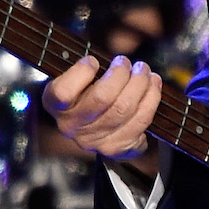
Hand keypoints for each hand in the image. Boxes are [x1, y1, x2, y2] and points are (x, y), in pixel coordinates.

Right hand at [42, 55, 162, 174]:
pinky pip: (141, 121)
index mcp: (54, 105)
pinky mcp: (117, 147)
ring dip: (140, 84)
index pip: (63, 92)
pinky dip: (151, 99)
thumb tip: (114, 60)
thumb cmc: (83, 91)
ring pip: (125, 109)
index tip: (93, 61)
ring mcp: (94, 140)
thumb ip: (84, 68)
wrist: (91, 126)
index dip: (81, 73)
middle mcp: (71, 126)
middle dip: (121, 74)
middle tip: (126, 62)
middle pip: (103, 98)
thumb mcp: (74, 77)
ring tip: (143, 70)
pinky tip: (153, 85)